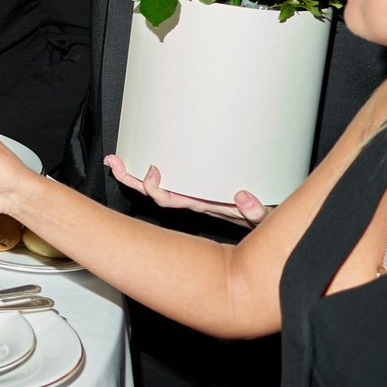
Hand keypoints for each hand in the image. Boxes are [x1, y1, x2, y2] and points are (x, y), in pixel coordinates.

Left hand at [103, 154, 268, 225]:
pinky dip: (155, 172)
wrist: (271, 225)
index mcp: (202, 204)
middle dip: (131, 179)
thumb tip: (242, 197)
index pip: (170, 198)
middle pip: (155, 191)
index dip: (156, 188)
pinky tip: (143, 160)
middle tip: (115, 163)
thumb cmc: (264, 219)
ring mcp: (195, 192)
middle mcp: (193, 199)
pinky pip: (174, 177)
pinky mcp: (201, 183)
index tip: (150, 171)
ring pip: (160, 186)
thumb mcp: (263, 217)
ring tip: (116, 161)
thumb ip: (254, 210)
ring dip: (136, 175)